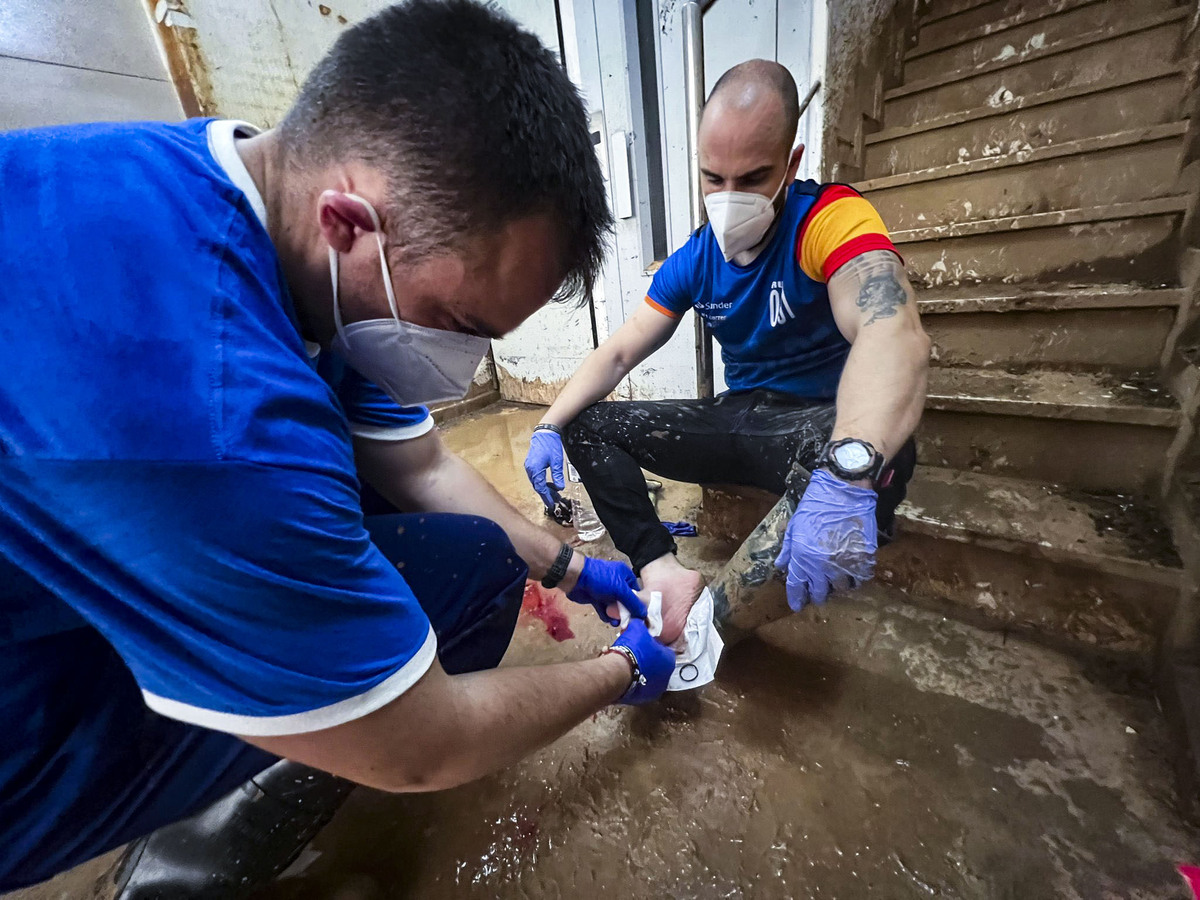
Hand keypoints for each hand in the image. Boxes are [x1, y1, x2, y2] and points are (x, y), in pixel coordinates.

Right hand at [524, 429, 565, 509]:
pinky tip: (549, 484)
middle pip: (537, 486)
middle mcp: (530, 469)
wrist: (545, 432)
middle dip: (546, 494)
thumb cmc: (550, 444)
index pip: (540, 488)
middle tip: (555, 500)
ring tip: (554, 493)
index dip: (546, 497)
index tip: (551, 504)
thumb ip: (557, 475)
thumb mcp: (557, 461)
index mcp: (535, 469)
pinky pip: (536, 477)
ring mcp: (529, 466)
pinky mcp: (531, 464)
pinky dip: (542, 482)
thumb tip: (560, 487)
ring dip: (545, 488)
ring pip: (536, 482)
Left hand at [567, 557, 646, 624]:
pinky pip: (604, 609)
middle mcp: (617, 583)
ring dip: (616, 616)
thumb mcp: (620, 590)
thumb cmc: (601, 579)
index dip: (639, 604)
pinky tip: (609, 621)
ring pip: (615, 607)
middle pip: (626, 601)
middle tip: (629, 623)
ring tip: (617, 623)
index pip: (636, 591)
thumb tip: (644, 614)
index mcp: (625, 576)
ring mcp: (606, 591)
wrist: (576, 578)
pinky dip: (607, 616)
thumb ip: (633, 602)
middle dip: (627, 612)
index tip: (641, 616)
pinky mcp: (596, 598)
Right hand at [609, 619, 674, 704]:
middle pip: (656, 665)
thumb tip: (638, 620)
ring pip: (648, 677)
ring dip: (640, 672)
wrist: (619, 672)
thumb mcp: (636, 629)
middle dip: (646, 660)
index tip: (641, 644)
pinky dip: (633, 682)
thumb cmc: (632, 650)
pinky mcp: (643, 699)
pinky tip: (624, 676)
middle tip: (633, 654)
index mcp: (669, 659)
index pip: (664, 650)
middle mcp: (666, 676)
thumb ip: (640, 624)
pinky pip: (639, 687)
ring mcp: (655, 690)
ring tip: (627, 665)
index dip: (652, 646)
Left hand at [774, 469, 877, 611]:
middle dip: (817, 595)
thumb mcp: (794, 526)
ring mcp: (844, 563)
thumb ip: (788, 550)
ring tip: (835, 581)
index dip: (796, 598)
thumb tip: (781, 566)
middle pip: (819, 592)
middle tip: (818, 592)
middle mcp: (822, 565)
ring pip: (840, 589)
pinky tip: (851, 572)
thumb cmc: (815, 505)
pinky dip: (855, 579)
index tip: (797, 605)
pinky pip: (859, 578)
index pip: (797, 586)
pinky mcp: (863, 558)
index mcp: (802, 557)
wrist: (844, 491)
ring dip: (836, 587)